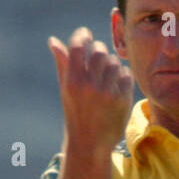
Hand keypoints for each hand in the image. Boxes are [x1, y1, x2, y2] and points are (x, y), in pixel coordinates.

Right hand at [48, 27, 133, 154]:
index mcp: (72, 81)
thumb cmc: (76, 113)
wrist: (90, 144)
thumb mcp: (66, 90)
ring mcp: (107, 93)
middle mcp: (89, 85)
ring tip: (107, 76)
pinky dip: (122, 77)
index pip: (78, 46)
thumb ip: (63, 64)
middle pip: (99, 51)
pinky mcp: (122, 99)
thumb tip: (53, 41)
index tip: (86, 34)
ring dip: (111, 65)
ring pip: (114, 62)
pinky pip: (126, 75)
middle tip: (98, 57)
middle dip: (99, 50)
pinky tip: (116, 86)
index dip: (82, 35)